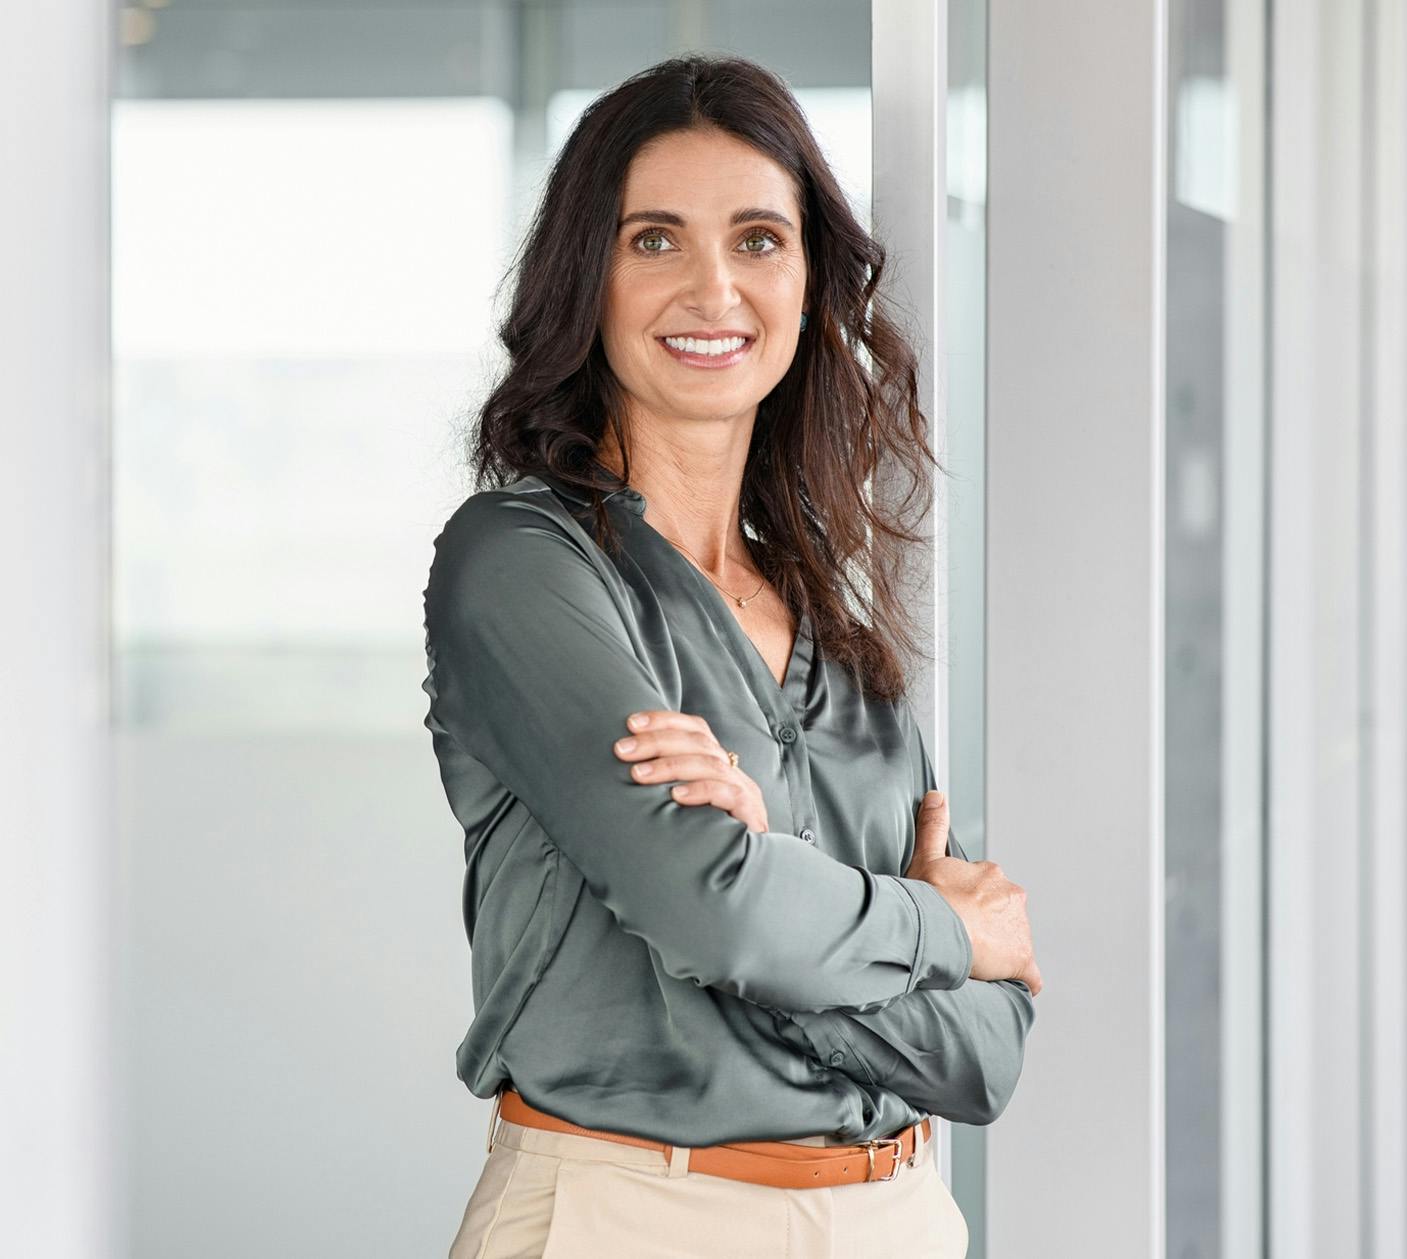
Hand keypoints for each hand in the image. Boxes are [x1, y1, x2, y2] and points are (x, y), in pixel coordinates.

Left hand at [612, 709, 769, 832]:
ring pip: (709, 764)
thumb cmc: (704, 836)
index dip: (663, 721)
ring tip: (638, 775)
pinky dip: (701, 791)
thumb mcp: (683, 804)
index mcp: (716, 762)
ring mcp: (743, 791)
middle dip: (656, 742)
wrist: (743, 869)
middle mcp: (731, 771)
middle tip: (622, 750)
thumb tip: (625, 767)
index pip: (694, 728)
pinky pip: (728, 794)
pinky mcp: (751, 814)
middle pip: (698, 741)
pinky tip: (676, 797)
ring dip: (670, 766)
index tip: (630, 723)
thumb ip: (664, 784)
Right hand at [904, 790, 1042, 995]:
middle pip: (1005, 915)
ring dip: (1000, 950)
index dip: (972, 904)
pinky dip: (1024, 980)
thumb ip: (933, 825)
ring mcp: (1019, 929)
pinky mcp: (1022, 960)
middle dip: (989, 925)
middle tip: (963, 937)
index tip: (956, 913)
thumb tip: (937, 795)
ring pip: (1014, 940)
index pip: (989, 891)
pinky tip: (1012, 984)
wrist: (935, 927)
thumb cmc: (927, 897)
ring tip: (974, 961)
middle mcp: (1012, 897)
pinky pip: (1030, 975)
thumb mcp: (926, 856)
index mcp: (993, 876)